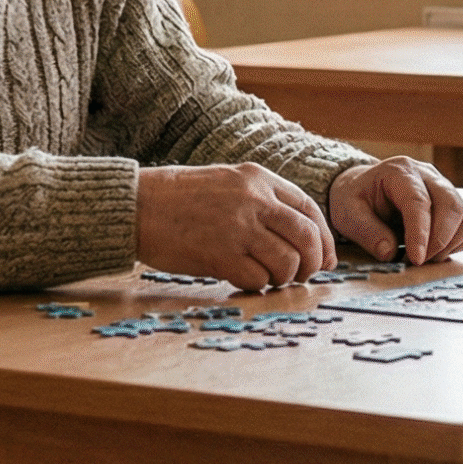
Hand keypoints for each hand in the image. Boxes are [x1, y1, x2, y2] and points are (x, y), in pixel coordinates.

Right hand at [135, 163, 336, 290]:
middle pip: (307, 238)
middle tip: (303, 276)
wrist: (136, 206)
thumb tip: (302, 239)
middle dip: (312, 263)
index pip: (309, 210)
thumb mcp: (227, 182)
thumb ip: (263, 202)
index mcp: (258, 178)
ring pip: (288, 262)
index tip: (326, 258)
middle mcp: (254, 200)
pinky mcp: (221, 255)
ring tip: (266, 278)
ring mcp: (239, 227)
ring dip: (283, 278)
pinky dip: (256, 285)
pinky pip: (258, 279)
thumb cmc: (179, 199)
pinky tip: (241, 279)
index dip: (324, 239)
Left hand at [330, 157, 462, 263]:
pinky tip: (435, 250)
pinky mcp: (454, 203)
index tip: (416, 259)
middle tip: (418, 262)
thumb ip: (366, 232)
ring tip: (425, 257)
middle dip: (439, 241)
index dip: (421, 233)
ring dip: (450, 244)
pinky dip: (458, 243)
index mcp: (400, 172)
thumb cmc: (356, 199)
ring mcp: (445, 188)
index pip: (419, 201)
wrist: (363, 189)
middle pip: (451, 205)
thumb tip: (389, 253)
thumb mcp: (347, 214)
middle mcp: (428, 175)